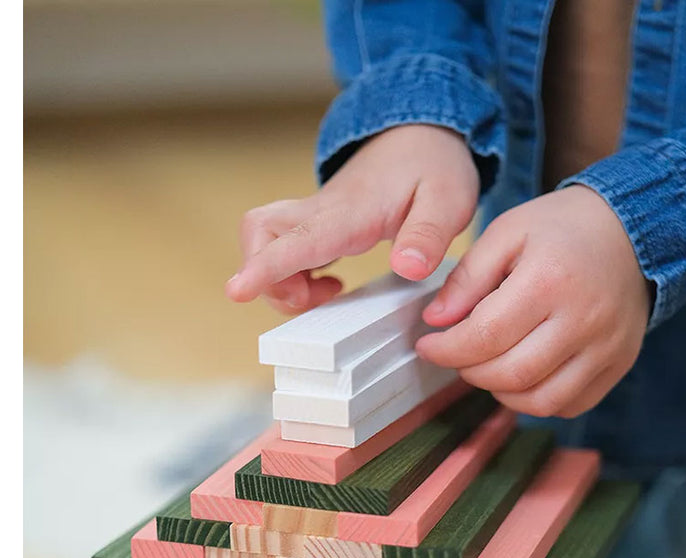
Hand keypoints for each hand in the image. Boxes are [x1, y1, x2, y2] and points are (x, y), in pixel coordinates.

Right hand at [225, 124, 478, 313]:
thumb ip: (428, 235)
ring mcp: (313, 215)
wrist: (420, 132)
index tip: (236, 291)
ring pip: (262, 242)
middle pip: (259, 235)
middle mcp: (321, 211)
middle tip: (315, 299)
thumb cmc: (433, 165)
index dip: (265, 267)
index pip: (297, 238)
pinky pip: (279, 248)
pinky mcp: (314, 223)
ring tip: (329, 293)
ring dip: (279, 281)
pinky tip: (328, 284)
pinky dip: (289, 276)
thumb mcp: (449, 199)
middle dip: (268, 278)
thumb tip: (407, 269)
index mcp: (351, 210)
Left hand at [416, 185, 650, 417]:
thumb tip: (436, 321)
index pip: (485, 336)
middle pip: (511, 374)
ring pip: (540, 401)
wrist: (631, 231)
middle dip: (469, 371)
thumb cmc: (561, 229)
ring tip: (488, 365)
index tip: (428, 345)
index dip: (446, 349)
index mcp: (549, 280)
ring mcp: (607, 348)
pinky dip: (536, 400)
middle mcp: (583, 320)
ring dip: (500, 391)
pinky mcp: (619, 364)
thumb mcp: (506, 233)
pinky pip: (570, 404)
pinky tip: (522, 375)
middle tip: (457, 354)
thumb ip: (467, 277)